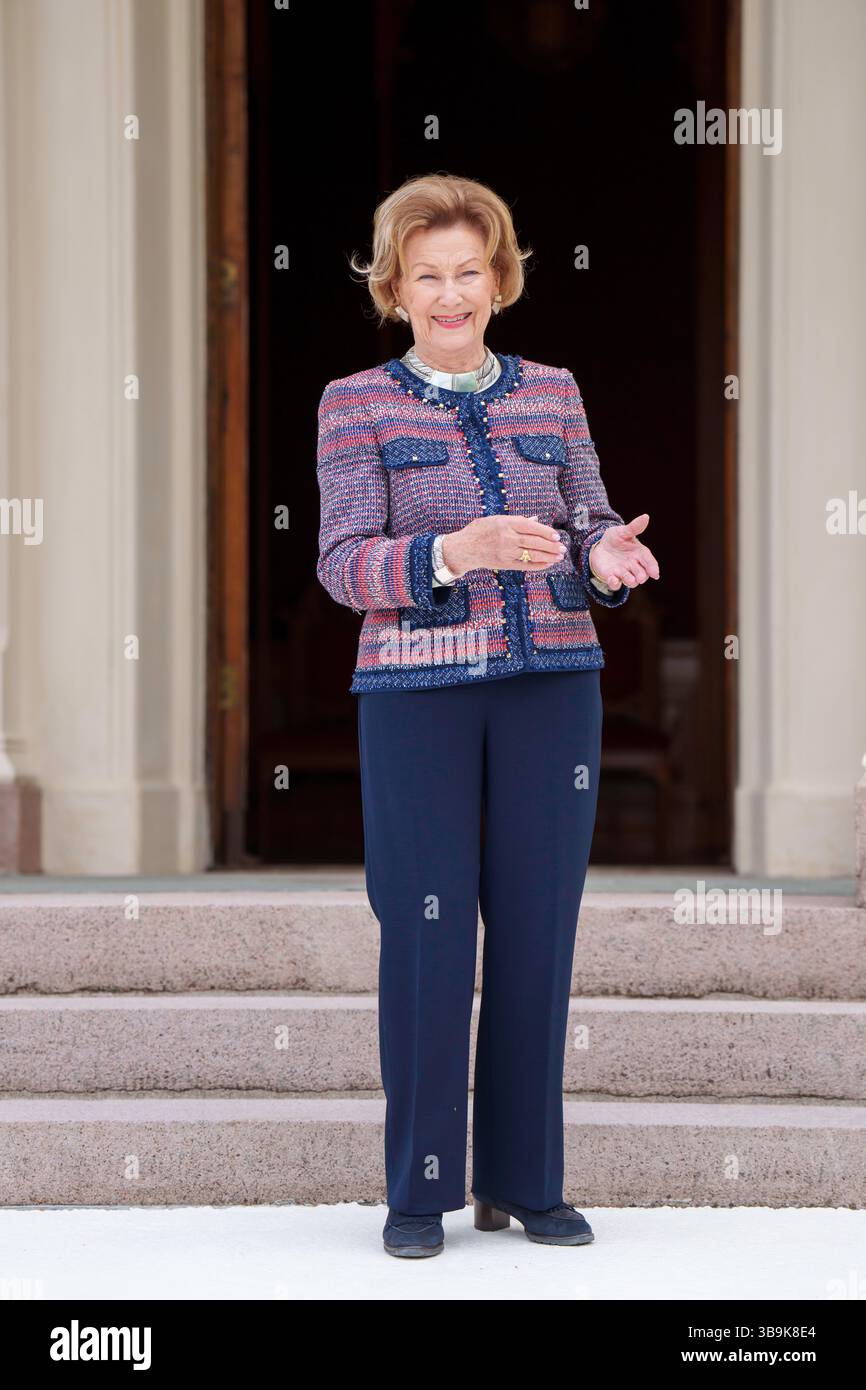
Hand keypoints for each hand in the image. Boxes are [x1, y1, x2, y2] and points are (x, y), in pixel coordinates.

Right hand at [442, 515, 565, 577]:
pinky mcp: (504, 563)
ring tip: (559, 556)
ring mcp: (506, 552)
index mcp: (505, 523)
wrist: (464, 548)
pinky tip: (547, 564)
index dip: (545, 531)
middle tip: (562, 548)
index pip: (531, 527)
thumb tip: (535, 520)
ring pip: (531, 554)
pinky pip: (525, 565)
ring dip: (548, 556)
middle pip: (534, 542)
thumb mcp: (496, 519)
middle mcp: (507, 538)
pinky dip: (538, 565)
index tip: (556, 535)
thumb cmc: (479, 531)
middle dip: (550, 546)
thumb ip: (516, 521)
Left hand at [589, 514, 658, 588]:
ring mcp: (623, 572)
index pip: (649, 561)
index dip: (653, 568)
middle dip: (641, 576)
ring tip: (630, 580)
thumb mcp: (623, 531)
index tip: (655, 574)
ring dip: (630, 581)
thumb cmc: (616, 539)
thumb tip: (645, 517)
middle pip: (642, 574)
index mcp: (640, 554)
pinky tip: (613, 579)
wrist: (600, 546)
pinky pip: (615, 584)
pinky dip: (614, 583)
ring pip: (630, 581)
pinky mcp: (612, 577)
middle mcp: (634, 565)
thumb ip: (634, 527)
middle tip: (640, 577)